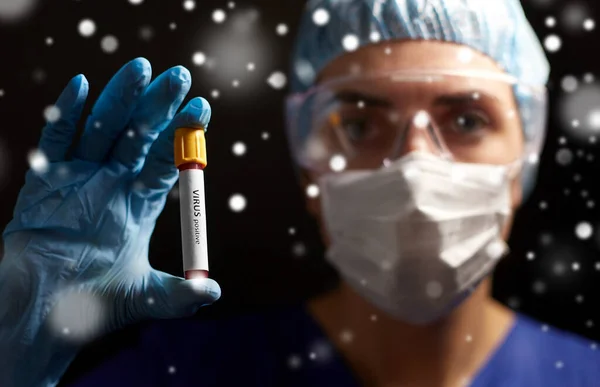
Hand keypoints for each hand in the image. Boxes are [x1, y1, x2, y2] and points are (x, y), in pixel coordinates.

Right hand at [0, 58, 219, 386]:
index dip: (182, 137)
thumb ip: (180, 295)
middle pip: (138, 136)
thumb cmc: (94, 306)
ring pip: (102, 130)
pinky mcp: (45, 183)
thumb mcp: (145, 298)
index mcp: (140, 203)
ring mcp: (80, 179)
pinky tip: (81, 86)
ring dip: (120, 100)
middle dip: (157, 106)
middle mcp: (113, 184)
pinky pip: (56, 143)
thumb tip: (214, 291)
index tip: (200, 109)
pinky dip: (66, 115)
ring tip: (140, 68)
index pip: (166, 161)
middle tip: (179, 76)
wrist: (43, 315)